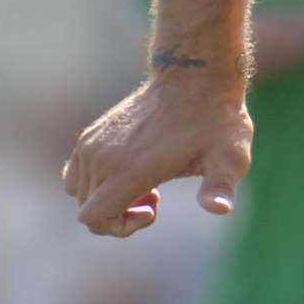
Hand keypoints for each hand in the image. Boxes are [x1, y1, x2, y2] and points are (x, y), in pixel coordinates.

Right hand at [61, 79, 252, 236]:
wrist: (194, 77)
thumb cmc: (216, 121)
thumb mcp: (228, 157)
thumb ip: (221, 186)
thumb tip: (220, 208)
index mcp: (129, 169)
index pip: (93, 219)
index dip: (119, 227)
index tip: (152, 209)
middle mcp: (101, 157)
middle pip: (87, 210)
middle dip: (118, 215)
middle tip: (155, 196)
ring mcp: (91, 143)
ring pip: (80, 193)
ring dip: (107, 198)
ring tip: (144, 181)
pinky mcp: (90, 134)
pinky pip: (75, 174)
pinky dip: (96, 182)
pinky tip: (128, 169)